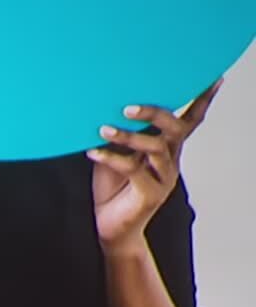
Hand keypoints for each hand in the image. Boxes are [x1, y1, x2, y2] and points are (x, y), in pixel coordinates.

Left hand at [91, 80, 218, 250]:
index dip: (202, 100)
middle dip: (155, 113)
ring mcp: (163, 177)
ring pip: (156, 148)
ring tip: (104, 129)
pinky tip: (93, 152)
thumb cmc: (112, 188)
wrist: (109, 228)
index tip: (213, 78)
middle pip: (175, 129)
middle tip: (128, 107)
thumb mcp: (116, 155)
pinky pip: (134, 170)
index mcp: (166, 148)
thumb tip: (106, 106)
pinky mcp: (150, 193)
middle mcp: (169, 160)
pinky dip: (112, 158)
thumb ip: (119, 135)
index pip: (189, 120)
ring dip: (129, 136)